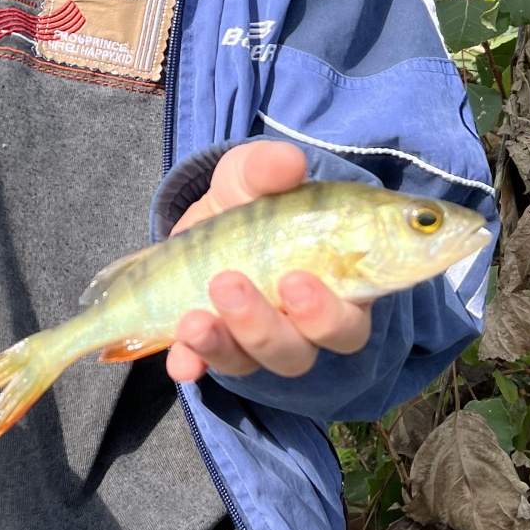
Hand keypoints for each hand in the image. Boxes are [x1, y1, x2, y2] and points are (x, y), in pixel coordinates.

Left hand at [163, 140, 372, 383]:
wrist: (208, 215)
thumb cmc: (255, 200)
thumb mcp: (255, 174)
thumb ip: (271, 168)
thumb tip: (289, 162)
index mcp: (336, 288)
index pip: (349, 321)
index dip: (328, 314)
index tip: (295, 281)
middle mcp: (302, 325)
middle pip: (299, 351)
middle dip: (265, 327)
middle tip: (231, 285)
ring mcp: (258, 340)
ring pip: (253, 362)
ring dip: (223, 344)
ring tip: (194, 318)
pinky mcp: (216, 346)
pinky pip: (206, 367)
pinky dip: (192, 363)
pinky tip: (180, 360)